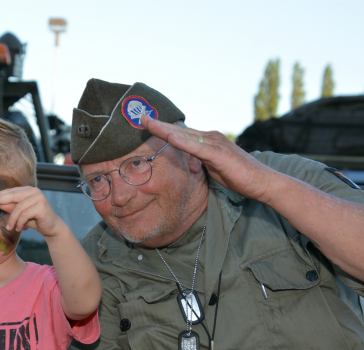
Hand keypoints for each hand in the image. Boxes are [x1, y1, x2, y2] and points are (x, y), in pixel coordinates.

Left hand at [0, 187, 61, 236]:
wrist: (51, 227)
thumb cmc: (35, 219)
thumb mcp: (20, 213)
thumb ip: (11, 207)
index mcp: (28, 190)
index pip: (11, 191)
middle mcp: (34, 191)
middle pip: (13, 195)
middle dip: (0, 200)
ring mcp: (39, 198)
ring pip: (19, 207)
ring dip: (13, 219)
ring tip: (10, 227)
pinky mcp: (41, 207)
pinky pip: (25, 214)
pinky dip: (20, 222)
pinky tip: (20, 228)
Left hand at [140, 115, 278, 202]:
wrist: (262, 181)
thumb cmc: (238, 176)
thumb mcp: (212, 167)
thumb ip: (199, 161)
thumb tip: (187, 161)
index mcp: (207, 140)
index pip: (181, 132)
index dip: (163, 128)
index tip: (146, 123)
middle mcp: (210, 137)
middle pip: (179, 129)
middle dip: (159, 124)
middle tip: (140, 116)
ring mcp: (215, 143)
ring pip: (184, 135)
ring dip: (164, 129)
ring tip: (147, 122)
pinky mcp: (219, 154)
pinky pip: (197, 147)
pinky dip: (182, 142)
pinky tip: (169, 137)